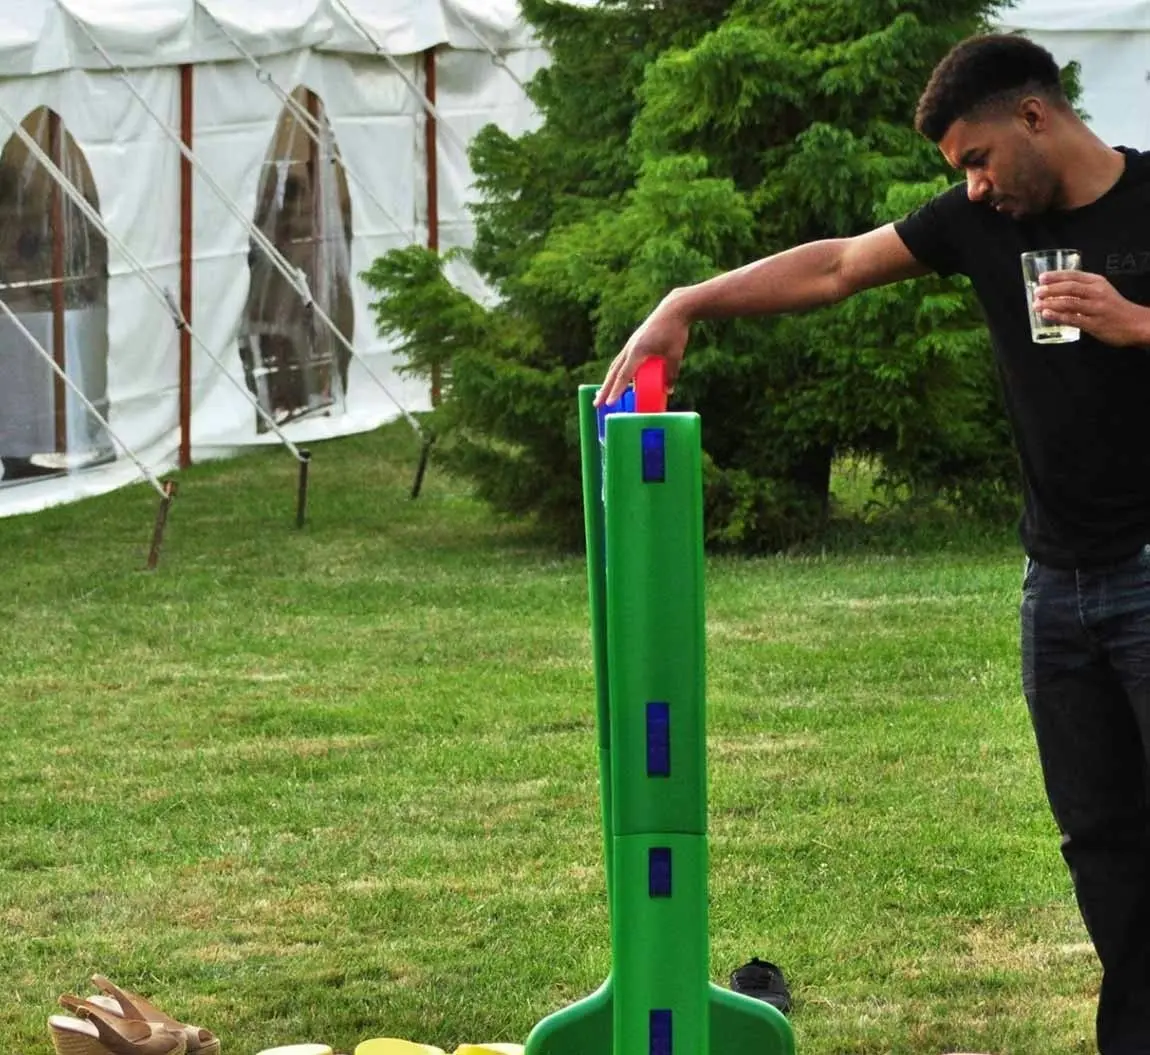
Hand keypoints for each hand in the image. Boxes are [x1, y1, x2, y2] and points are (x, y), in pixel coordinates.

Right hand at [594, 293, 690, 406]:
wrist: (673, 309)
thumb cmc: (675, 332)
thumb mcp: (675, 355)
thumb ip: (671, 374)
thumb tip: (668, 390)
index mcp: (638, 351)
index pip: (624, 375)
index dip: (616, 391)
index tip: (609, 403)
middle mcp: (630, 348)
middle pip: (614, 372)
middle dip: (605, 389)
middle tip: (597, 404)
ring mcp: (630, 344)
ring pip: (615, 366)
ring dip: (609, 381)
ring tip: (602, 394)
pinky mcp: (634, 342)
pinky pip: (622, 360)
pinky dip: (617, 371)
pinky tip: (618, 379)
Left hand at [1033, 271, 1149, 346]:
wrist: (1134, 323)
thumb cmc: (1114, 307)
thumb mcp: (1101, 291)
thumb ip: (1082, 289)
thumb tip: (1055, 290)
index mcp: (1097, 282)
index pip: (1074, 275)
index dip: (1056, 276)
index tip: (1042, 278)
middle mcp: (1097, 293)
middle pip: (1070, 287)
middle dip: (1050, 289)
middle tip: (1037, 292)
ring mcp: (1096, 308)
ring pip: (1069, 303)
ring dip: (1050, 303)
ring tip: (1036, 305)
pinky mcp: (1094, 324)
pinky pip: (1073, 319)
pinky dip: (1057, 316)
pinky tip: (1046, 315)